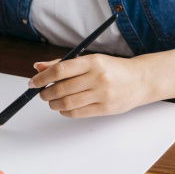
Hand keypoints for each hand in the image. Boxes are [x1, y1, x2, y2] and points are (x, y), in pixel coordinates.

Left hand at [28, 54, 146, 118]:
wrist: (141, 80)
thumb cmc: (112, 69)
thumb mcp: (91, 60)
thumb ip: (64, 64)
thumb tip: (38, 67)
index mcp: (92, 62)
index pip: (60, 70)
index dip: (42, 78)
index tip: (33, 82)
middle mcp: (97, 77)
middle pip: (61, 88)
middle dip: (46, 92)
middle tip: (42, 93)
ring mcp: (102, 94)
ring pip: (67, 103)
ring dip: (53, 103)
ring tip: (51, 101)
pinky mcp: (105, 108)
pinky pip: (77, 113)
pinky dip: (65, 111)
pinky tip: (63, 107)